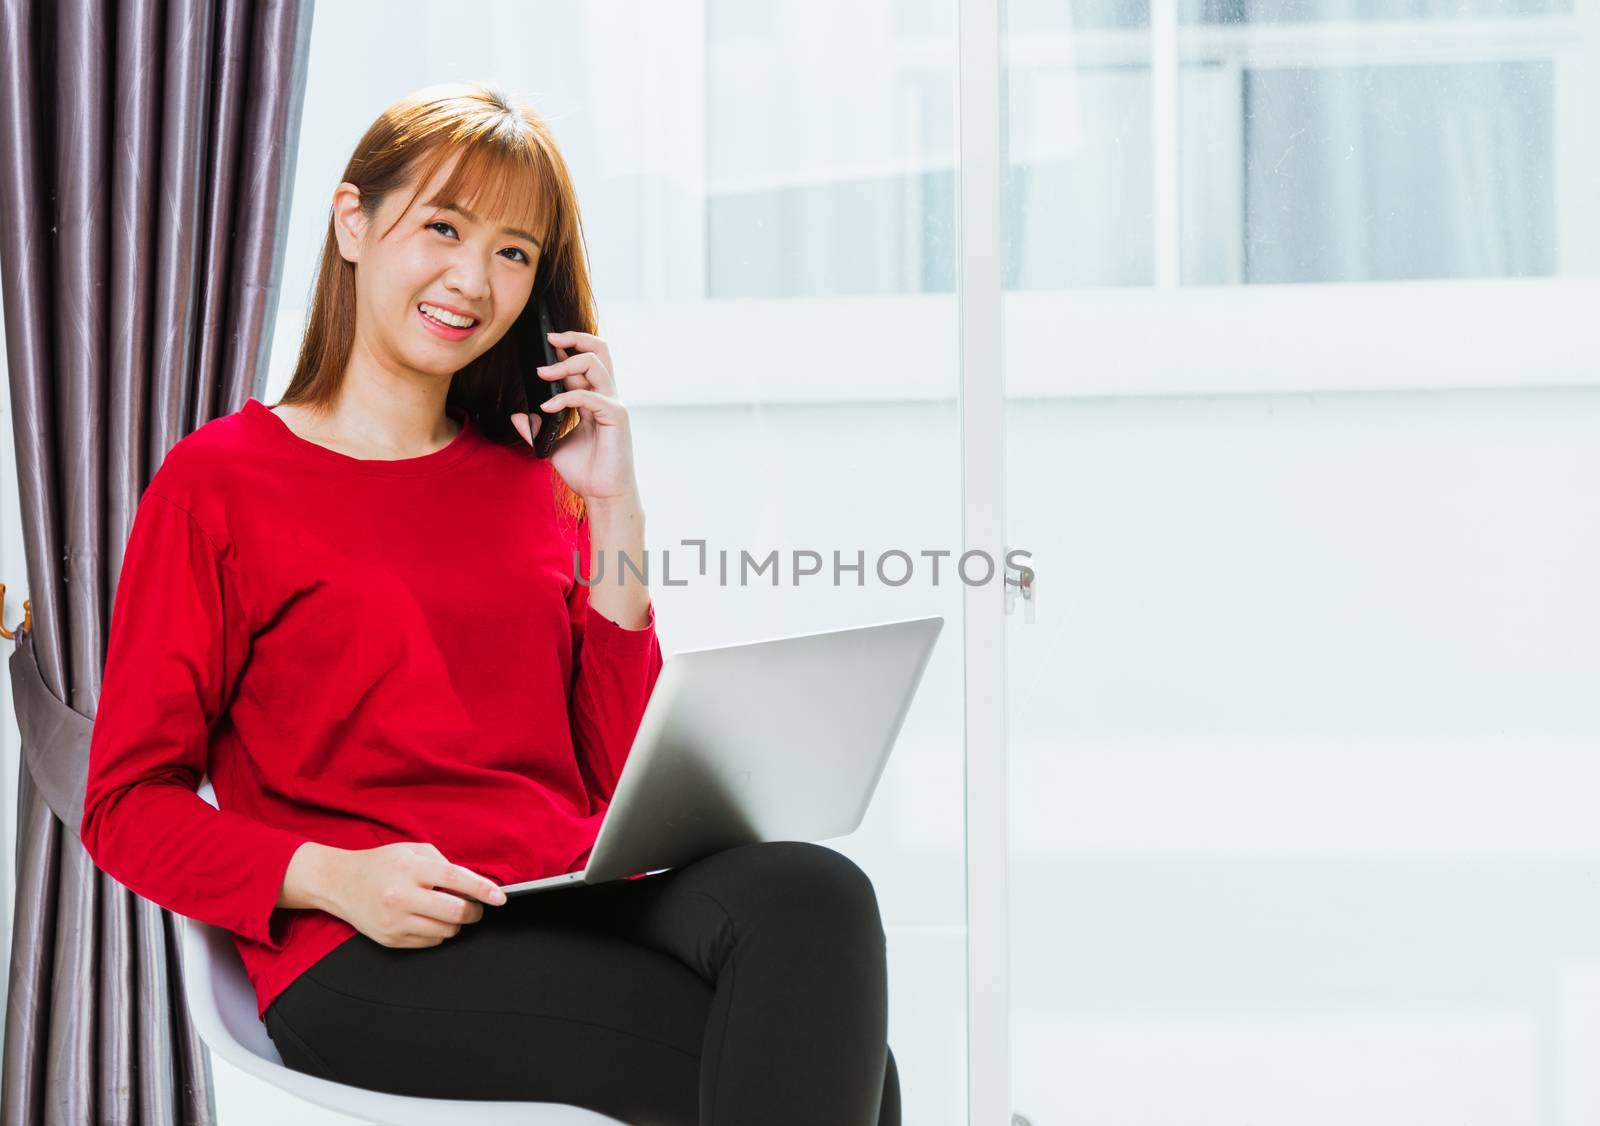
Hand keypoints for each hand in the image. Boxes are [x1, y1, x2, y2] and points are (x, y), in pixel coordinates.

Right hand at [323, 842, 505, 948]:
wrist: (340, 883)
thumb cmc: (381, 864)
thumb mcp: (412, 851)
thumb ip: (443, 864)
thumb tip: (473, 884)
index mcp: (409, 868)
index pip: (454, 879)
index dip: (481, 889)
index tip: (499, 898)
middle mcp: (400, 896)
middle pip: (454, 912)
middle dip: (474, 911)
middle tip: (477, 907)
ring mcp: (394, 921)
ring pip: (445, 931)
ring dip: (456, 923)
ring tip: (449, 911)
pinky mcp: (390, 939)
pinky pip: (430, 942)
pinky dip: (438, 932)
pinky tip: (430, 919)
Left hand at [509, 330, 638, 502]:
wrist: (603, 495)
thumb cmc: (585, 472)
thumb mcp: (553, 445)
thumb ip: (536, 429)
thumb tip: (518, 415)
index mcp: (596, 398)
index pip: (586, 360)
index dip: (567, 346)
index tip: (544, 342)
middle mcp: (607, 396)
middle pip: (599, 350)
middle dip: (574, 337)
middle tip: (548, 338)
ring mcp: (613, 404)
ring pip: (595, 364)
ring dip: (564, 364)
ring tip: (541, 374)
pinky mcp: (615, 416)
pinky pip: (588, 396)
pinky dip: (565, 398)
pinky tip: (547, 407)